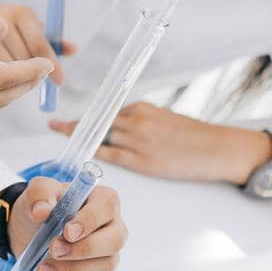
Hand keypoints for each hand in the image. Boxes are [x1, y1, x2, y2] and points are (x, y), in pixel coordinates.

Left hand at [5, 177, 125, 270]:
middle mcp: (113, 227)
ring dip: (73, 270)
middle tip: (54, 248)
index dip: (89, 221)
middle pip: (114, 241)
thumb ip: (40, 195)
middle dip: (84, 248)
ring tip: (44, 268)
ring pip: (104, 266)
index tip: (67, 231)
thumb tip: (41, 211)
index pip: (106, 208)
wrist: (32, 229)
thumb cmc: (44, 205)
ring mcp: (108, 253)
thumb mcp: (38, 191)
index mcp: (103, 200)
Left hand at [50, 103, 271, 183]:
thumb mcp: (164, 118)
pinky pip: (111, 156)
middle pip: (98, 124)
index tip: (63, 119)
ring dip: (84, 141)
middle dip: (77, 127)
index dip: (84, 118)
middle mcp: (137, 122)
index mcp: (142, 108)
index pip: (105, 112)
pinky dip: (95, 155)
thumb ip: (139, 121)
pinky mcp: (143, 161)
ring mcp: (139, 141)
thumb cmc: (193, 135)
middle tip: (54, 126)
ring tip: (64, 140)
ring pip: (102, 139)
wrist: (217, 148)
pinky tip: (82, 155)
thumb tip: (118, 126)